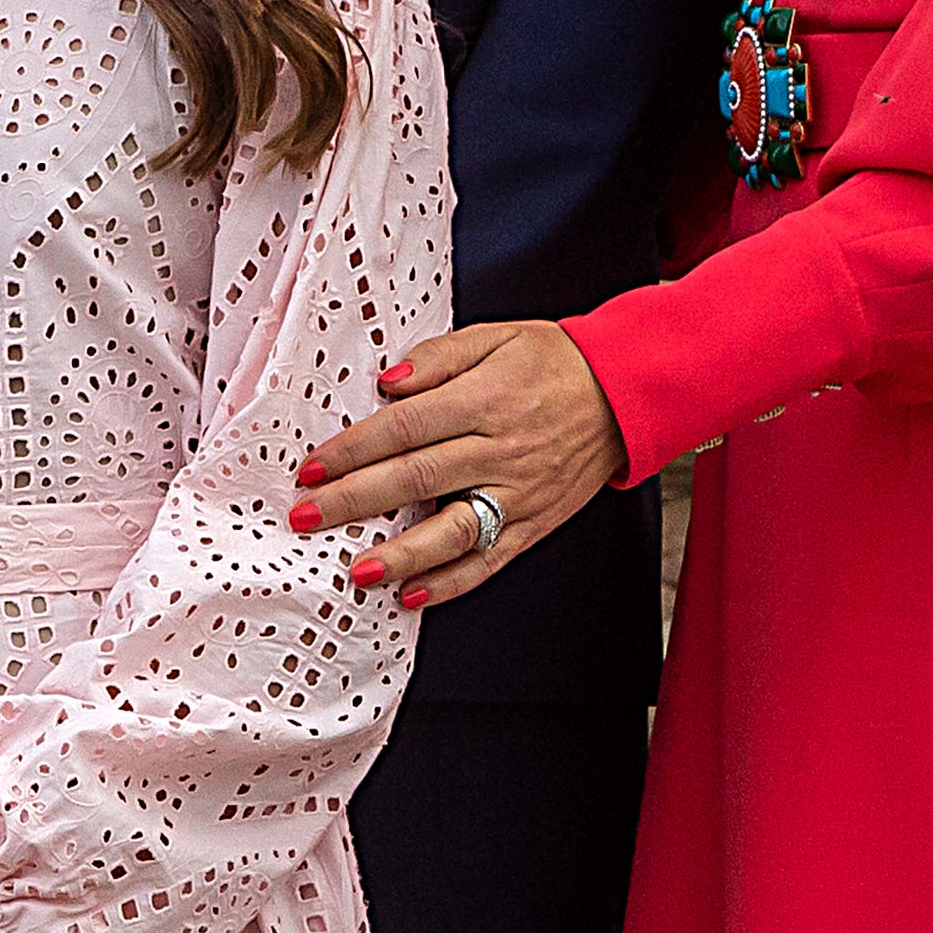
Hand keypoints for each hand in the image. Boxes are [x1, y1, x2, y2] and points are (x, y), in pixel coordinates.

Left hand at [296, 318, 630, 609]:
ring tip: (357, 570)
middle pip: (416, 479)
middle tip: (306, 516)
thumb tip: (389, 382)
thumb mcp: (495, 337)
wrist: (626, 392)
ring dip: (402, 554)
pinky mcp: (535, 522)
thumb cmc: (554, 362)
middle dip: (355, 501)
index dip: (353, 450)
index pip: (404, 429)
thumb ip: (437, 356)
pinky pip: (490, 559)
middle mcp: (500, 451)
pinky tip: (413, 595)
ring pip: (454, 530)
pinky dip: (451, 582)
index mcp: (483, 401)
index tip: (312, 468)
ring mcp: (519, 493)